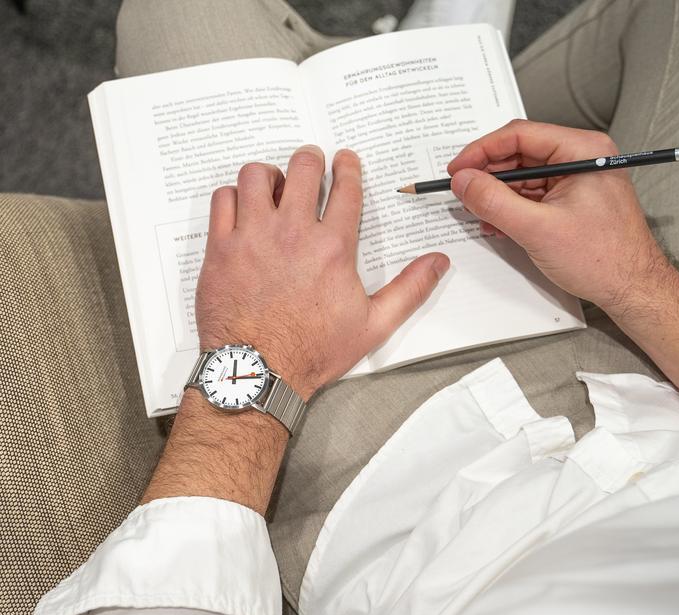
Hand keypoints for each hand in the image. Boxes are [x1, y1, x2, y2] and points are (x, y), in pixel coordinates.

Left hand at [196, 145, 448, 399]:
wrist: (259, 371)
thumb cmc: (314, 350)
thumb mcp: (373, 325)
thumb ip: (409, 289)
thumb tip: (439, 263)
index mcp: (333, 246)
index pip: (345, 187)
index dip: (347, 166)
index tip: (344, 160)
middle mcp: (293, 232)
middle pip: (302, 167)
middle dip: (310, 158)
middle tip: (310, 164)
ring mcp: (252, 236)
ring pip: (257, 175)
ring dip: (269, 174)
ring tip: (274, 186)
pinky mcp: (221, 248)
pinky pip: (223, 199)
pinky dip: (233, 196)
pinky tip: (242, 208)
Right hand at [447, 120, 667, 311]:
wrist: (630, 289)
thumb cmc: (603, 259)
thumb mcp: (537, 228)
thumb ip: (494, 201)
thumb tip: (464, 181)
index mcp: (582, 151)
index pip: (520, 135)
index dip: (482, 151)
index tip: (457, 168)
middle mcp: (580, 159)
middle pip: (520, 154)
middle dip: (488, 175)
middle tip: (462, 192)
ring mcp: (575, 180)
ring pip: (523, 176)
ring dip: (497, 194)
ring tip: (479, 213)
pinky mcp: (570, 200)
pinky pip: (532, 195)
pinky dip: (510, 207)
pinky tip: (497, 223)